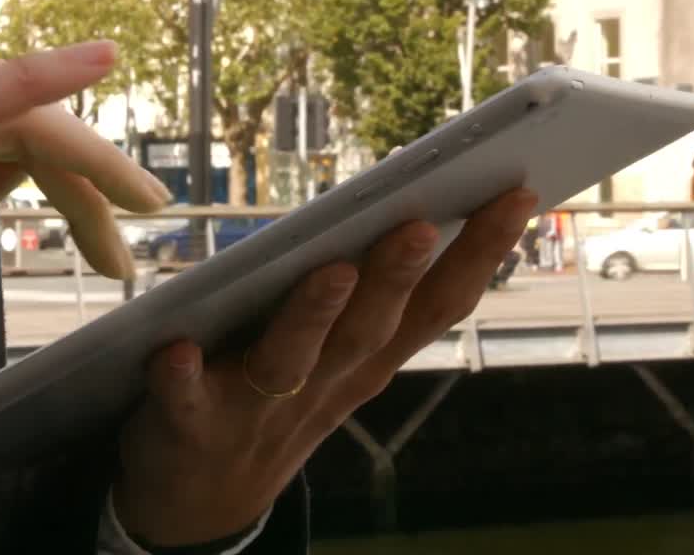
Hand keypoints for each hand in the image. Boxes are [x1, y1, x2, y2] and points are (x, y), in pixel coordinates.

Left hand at [113, 189, 536, 544]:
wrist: (201, 499)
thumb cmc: (278, 397)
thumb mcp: (338, 358)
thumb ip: (367, 295)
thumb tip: (414, 208)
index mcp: (365, 361)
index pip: (435, 306)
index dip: (479, 254)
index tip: (517, 194)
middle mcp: (322, 385)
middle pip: (367, 330)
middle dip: (395, 278)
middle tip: (419, 225)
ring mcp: (256, 410)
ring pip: (290, 362)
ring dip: (311, 318)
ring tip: (330, 271)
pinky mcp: (189, 425)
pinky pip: (184, 402)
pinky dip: (182, 378)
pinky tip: (175, 349)